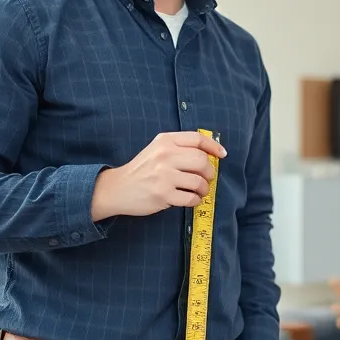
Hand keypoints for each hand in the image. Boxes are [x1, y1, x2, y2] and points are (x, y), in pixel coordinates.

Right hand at [90, 131, 227, 221]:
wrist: (117, 188)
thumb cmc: (142, 169)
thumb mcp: (157, 149)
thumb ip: (179, 147)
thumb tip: (211, 153)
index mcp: (165, 141)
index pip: (197, 139)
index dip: (214, 147)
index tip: (222, 155)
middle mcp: (165, 156)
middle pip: (202, 160)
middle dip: (209, 172)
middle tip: (206, 178)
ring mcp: (164, 176)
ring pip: (199, 181)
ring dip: (204, 188)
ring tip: (200, 191)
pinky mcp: (163, 194)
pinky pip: (191, 198)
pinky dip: (196, 200)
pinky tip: (192, 199)